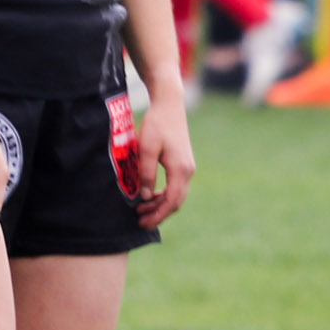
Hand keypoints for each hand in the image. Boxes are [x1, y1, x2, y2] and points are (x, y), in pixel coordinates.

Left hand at [131, 90, 194, 228]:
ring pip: (177, 195)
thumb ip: (146, 173)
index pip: (171, 201)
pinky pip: (176, 186)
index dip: (157, 215)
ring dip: (160, 205)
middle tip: (140, 222)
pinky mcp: (183, 163)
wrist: (169, 105)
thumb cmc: (156, 124)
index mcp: (181, 170)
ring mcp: (187, 167)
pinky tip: (151, 196)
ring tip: (141, 210)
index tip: (143, 224)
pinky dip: (164, 195)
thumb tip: (145, 196)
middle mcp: (188, 171)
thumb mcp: (146, 148)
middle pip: (176, 202)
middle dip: (159, 214)